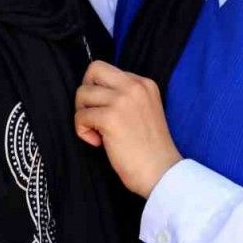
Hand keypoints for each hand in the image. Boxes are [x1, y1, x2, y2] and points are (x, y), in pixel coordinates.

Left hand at [74, 61, 180, 198]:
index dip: (100, 91)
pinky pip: (81, 116)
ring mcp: (123, 101)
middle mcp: (134, 86)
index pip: (107, 71)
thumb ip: (125, 97)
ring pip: (82, 93)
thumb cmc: (149, 149)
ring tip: (97, 132)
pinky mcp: (111, 118)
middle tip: (93, 115)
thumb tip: (93, 93)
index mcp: (144, 83)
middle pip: (93, 70)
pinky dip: (82, 131)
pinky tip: (98, 142)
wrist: (161, 172)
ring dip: (83, 115)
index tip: (107, 112)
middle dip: (86, 93)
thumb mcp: (144, 110)